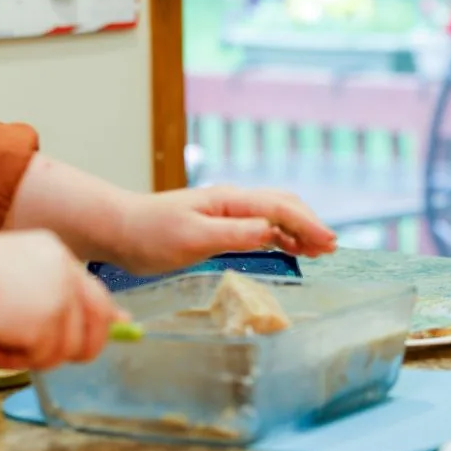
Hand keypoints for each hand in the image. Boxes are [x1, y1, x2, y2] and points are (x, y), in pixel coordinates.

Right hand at [0, 216, 122, 370]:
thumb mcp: (12, 276)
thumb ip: (46, 292)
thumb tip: (76, 317)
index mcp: (54, 253)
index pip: (94, 289)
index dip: (104, 316)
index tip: (117, 328)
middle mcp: (65, 271)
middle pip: (98, 320)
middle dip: (81, 347)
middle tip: (45, 355)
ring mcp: (59, 296)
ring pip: (66, 348)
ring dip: (31, 355)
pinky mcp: (47, 322)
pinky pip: (40, 359)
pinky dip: (13, 360)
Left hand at [109, 186, 338, 275]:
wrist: (119, 228)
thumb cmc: (149, 235)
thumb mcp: (191, 239)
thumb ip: (232, 234)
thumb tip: (270, 231)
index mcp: (229, 201)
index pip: (279, 209)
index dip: (307, 225)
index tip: (329, 244)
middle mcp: (232, 201)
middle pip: (283, 206)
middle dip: (310, 224)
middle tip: (331, 248)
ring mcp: (226, 212)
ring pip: (275, 214)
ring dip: (299, 229)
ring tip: (320, 249)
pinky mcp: (219, 224)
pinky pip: (260, 225)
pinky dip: (282, 235)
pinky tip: (291, 247)